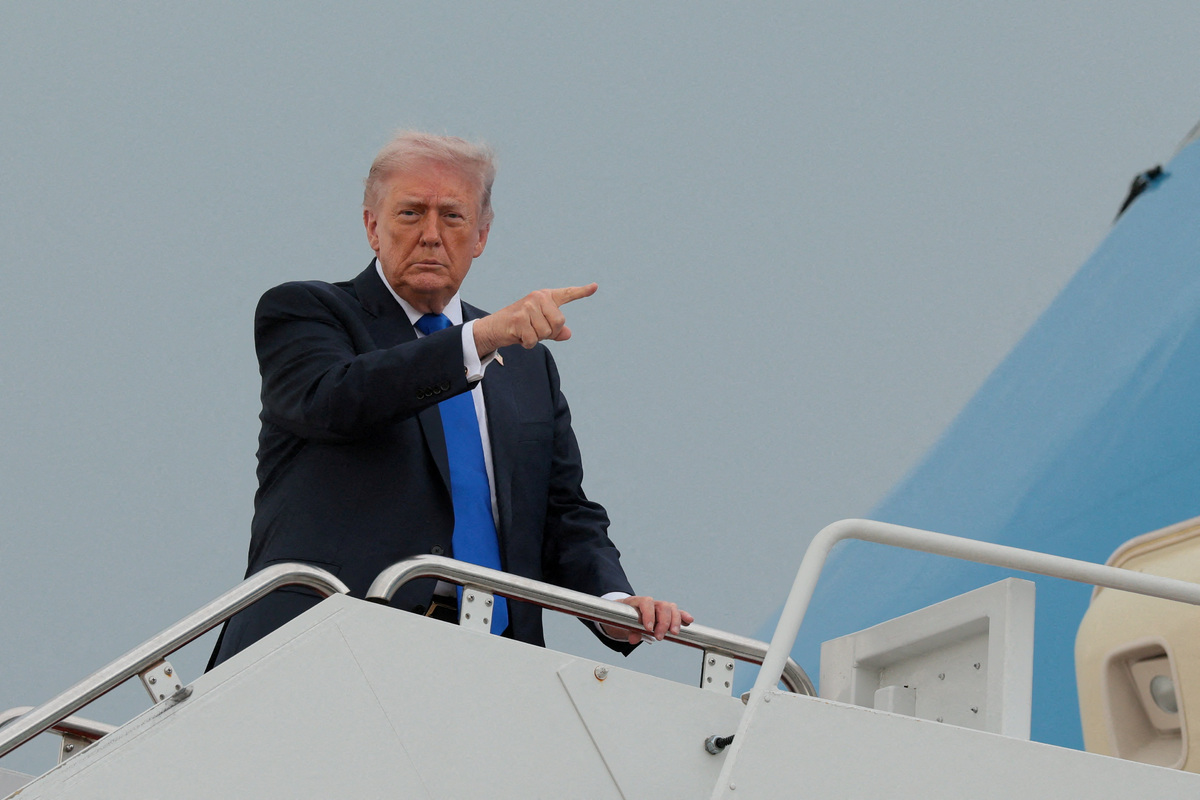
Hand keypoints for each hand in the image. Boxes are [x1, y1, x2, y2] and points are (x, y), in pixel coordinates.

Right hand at [473, 283, 597, 354]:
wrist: (494, 328)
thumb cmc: (519, 326)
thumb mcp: (539, 327)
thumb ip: (555, 330)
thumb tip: (568, 334)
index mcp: (545, 297)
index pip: (567, 294)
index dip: (582, 291)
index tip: (595, 286)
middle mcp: (537, 297)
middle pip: (559, 322)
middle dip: (549, 332)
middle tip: (535, 330)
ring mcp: (528, 306)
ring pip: (546, 332)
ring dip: (536, 338)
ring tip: (525, 331)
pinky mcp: (519, 318)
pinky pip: (534, 339)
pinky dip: (527, 343)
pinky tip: (519, 336)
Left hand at [602, 596, 693, 644]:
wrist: (620, 615)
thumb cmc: (620, 618)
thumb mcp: (620, 625)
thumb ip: (628, 630)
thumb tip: (634, 638)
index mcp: (636, 601)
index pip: (646, 603)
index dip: (649, 615)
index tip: (649, 628)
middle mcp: (650, 602)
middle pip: (662, 606)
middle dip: (663, 622)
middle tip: (659, 637)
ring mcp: (658, 607)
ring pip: (671, 608)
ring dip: (675, 620)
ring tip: (674, 633)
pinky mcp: (665, 613)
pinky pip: (677, 612)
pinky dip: (683, 616)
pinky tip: (689, 621)